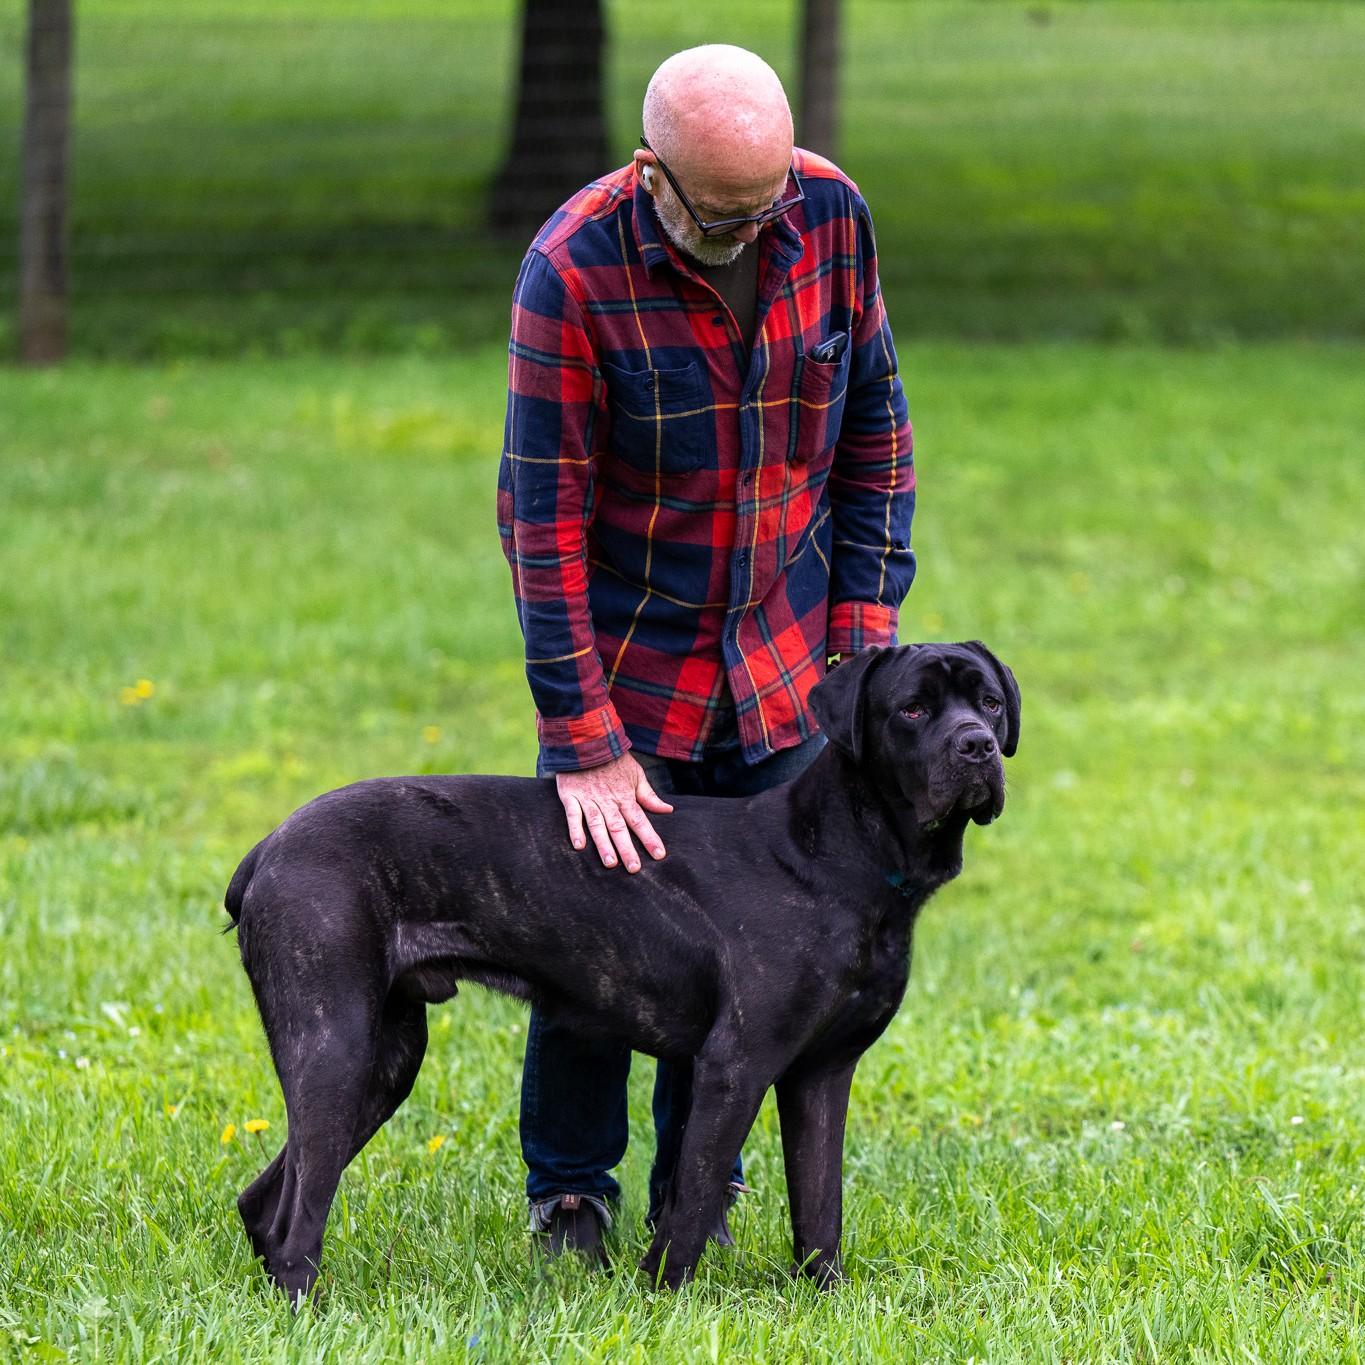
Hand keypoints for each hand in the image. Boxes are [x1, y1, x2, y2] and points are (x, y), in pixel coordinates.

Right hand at [555, 754, 672, 871]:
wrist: (587, 740)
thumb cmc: (614, 760)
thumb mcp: (636, 774)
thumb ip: (649, 795)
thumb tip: (667, 809)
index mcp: (625, 796)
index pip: (640, 821)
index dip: (650, 838)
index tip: (659, 855)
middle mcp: (608, 801)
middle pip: (619, 828)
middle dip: (627, 849)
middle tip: (634, 869)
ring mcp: (588, 799)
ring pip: (597, 825)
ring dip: (603, 844)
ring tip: (610, 863)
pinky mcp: (570, 796)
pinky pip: (572, 815)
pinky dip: (575, 829)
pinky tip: (578, 846)